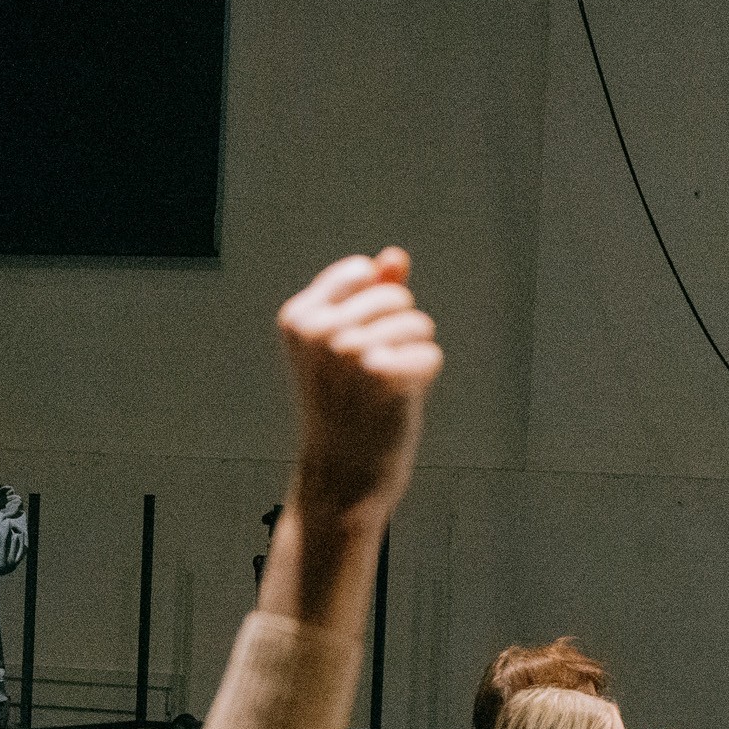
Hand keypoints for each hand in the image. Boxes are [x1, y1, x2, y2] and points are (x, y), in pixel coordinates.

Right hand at [274, 249, 439, 514]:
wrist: (343, 473)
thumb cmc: (346, 405)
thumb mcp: (346, 342)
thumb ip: (371, 294)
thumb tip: (396, 256)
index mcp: (298, 317)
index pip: (362, 272)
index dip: (373, 307)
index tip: (351, 346)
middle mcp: (318, 330)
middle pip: (397, 297)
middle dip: (398, 332)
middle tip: (368, 376)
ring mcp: (348, 351)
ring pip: (418, 324)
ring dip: (412, 356)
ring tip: (382, 390)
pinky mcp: (383, 374)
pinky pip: (430, 354)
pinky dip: (423, 378)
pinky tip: (395, 403)